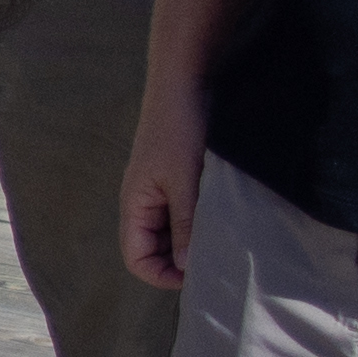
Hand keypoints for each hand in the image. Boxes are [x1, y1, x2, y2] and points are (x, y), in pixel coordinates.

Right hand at [119, 91, 207, 290]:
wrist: (185, 82)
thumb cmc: (178, 129)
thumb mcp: (184, 182)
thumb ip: (185, 225)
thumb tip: (188, 267)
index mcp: (135, 205)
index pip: (137, 259)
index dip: (163, 274)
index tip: (199, 273)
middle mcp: (144, 202)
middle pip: (154, 250)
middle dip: (180, 260)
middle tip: (217, 259)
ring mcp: (161, 190)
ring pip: (172, 233)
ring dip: (193, 240)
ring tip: (222, 238)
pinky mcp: (178, 178)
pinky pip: (184, 213)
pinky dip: (201, 221)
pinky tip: (223, 216)